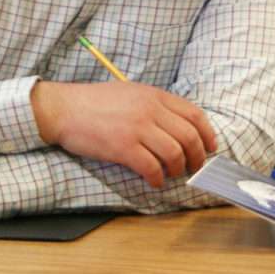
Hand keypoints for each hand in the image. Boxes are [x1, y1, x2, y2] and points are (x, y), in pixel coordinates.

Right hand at [31, 81, 217, 187]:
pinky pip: (151, 166)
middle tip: (194, 167)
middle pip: (189, 135)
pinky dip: (158, 178)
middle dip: (197, 156)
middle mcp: (150, 110)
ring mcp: (137, 128)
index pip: (193, 114)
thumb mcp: (131, 92)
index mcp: (154, 95)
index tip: (210, 146)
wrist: (64, 108)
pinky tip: (155, 181)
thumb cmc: (95, 102)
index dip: (207, 133)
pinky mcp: (122, 147)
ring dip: (178, 168)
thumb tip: (175, 124)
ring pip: (174, 152)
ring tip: (173, 174)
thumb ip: (154, 104)